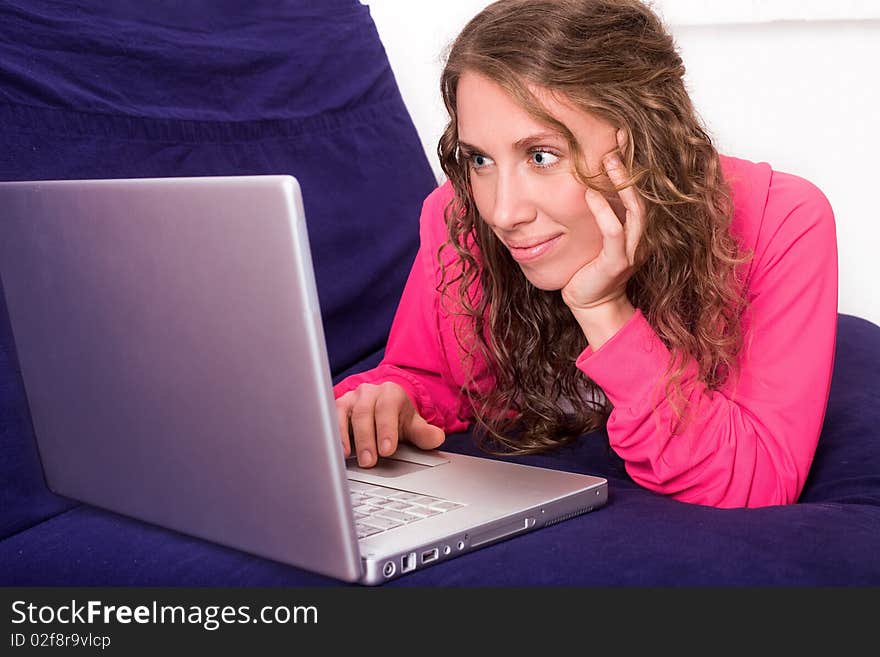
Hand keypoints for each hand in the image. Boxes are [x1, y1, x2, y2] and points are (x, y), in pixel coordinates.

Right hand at [335, 382, 444, 467]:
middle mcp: (370, 392)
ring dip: (348, 437)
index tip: (387, 450)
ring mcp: (353, 398)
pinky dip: (335, 433)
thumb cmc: (397, 417)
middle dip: (367, 439)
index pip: (388, 408)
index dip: (386, 429)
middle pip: (365, 412)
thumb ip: (424, 433)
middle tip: (369, 461)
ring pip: (347, 413)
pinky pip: (333, 416)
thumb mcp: (413, 425)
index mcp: (391, 393)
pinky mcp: (339, 405)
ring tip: (352, 457)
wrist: (382, 406)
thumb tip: (437, 438)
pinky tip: (340, 449)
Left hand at [561, 129, 644, 310]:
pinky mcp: (617, 262)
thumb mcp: (597, 230)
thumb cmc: (589, 264)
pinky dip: (604, 212)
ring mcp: (633, 249)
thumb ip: (601, 205)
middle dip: (633, 162)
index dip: (635, 159)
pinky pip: (614, 233)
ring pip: (636, 209)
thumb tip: (587, 175)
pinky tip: (591, 194)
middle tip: (621, 134)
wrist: (590, 301)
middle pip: (645, 190)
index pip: (642, 185)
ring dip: (623, 183)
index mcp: (639, 226)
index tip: (623, 132)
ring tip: (608, 159)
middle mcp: (642, 235)